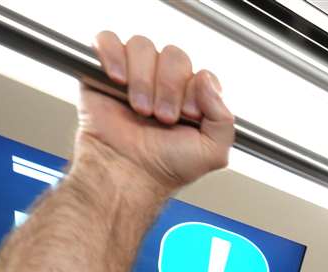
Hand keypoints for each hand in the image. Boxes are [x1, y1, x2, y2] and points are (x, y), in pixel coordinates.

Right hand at [80, 33, 233, 196]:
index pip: (199, 72)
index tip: (187, 115)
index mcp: (191, 98)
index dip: (193, 91)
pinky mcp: (103, 72)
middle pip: (174, 55)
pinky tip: (118, 80)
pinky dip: (113, 55)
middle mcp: (163, 84)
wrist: (126, 175)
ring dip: (144, 80)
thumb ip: (224, 118)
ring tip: (140, 109)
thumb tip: (207, 79)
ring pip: (142, 46)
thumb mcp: (213, 152)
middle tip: (162, 117)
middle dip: (170, 87)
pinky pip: (107, 40)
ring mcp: (134, 76)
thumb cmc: (164, 169)